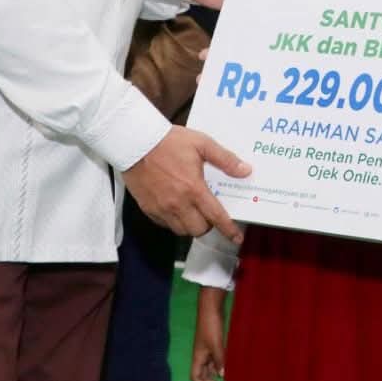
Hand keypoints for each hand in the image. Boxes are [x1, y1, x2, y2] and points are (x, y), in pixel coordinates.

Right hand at [122, 127, 249, 239]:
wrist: (136, 143)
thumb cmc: (169, 142)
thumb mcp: (202, 144)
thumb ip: (225, 159)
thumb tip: (245, 170)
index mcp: (194, 189)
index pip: (216, 217)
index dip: (228, 230)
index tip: (236, 238)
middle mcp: (178, 203)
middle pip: (198, 230)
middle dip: (207, 226)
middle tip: (209, 214)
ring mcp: (161, 208)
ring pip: (181, 231)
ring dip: (190, 226)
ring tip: (193, 212)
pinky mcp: (148, 208)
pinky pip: (165, 225)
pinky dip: (174, 222)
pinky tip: (177, 209)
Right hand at [191, 286, 228, 380]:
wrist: (212, 308)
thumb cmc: (211, 326)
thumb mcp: (216, 344)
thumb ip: (219, 360)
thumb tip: (222, 376)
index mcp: (198, 357)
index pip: (195, 377)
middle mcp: (201, 355)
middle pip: (203, 374)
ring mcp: (208, 349)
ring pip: (210, 367)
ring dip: (216, 375)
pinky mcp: (215, 343)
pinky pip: (216, 359)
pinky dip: (221, 365)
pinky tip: (229, 368)